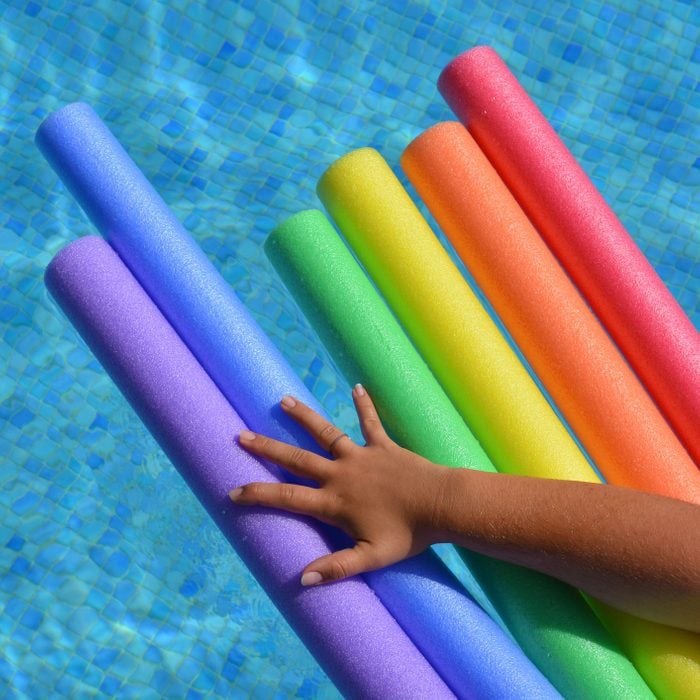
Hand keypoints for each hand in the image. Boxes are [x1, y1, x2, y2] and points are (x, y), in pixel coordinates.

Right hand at [230, 384, 451, 585]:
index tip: (233, 490)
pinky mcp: (383, 445)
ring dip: (304, 416)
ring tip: (284, 401)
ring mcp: (361, 456)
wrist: (441, 504)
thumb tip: (303, 578)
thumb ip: (337, 567)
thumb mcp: (372, 558)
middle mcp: (341, 474)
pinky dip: (364, 405)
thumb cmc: (409, 534)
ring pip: (326, 433)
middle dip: (267, 448)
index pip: (288, 497)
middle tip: (242, 435)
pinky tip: (357, 387)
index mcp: (335, 502)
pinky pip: (371, 422)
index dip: (258, 494)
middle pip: (296, 459)